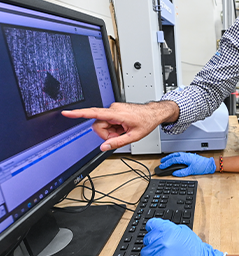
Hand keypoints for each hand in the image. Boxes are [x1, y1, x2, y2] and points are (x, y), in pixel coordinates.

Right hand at [61, 101, 178, 150]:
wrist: (153, 113)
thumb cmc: (146, 121)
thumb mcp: (133, 136)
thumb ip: (117, 142)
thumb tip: (103, 147)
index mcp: (116, 114)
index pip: (93, 113)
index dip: (78, 114)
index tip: (67, 113)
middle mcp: (113, 109)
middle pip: (98, 125)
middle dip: (106, 134)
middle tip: (119, 135)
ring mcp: (114, 109)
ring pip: (103, 124)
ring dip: (111, 131)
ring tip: (123, 130)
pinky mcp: (115, 110)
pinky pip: (108, 122)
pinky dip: (114, 127)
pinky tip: (123, 127)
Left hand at [141, 219, 223, 255]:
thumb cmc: (194, 250)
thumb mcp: (184, 231)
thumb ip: (169, 228)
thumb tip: (158, 228)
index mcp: (167, 231)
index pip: (151, 225)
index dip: (153, 229)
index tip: (153, 232)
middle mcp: (161, 242)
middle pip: (147, 240)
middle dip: (153, 243)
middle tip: (161, 248)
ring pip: (145, 254)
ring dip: (152, 255)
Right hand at [159, 152, 215, 176]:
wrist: (209, 164)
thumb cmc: (202, 166)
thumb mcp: (191, 171)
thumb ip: (182, 172)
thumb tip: (175, 173)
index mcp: (185, 158)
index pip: (173, 160)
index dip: (166, 163)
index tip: (162, 166)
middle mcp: (185, 155)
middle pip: (173, 155)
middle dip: (166, 158)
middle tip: (161, 162)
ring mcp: (187, 155)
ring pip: (176, 154)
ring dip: (170, 157)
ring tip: (166, 160)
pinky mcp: (189, 156)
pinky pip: (179, 155)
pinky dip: (174, 156)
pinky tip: (174, 159)